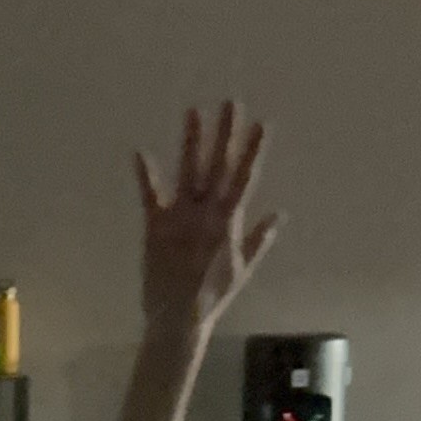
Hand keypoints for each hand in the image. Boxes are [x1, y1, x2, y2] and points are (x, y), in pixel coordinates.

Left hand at [134, 104, 280, 337]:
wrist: (180, 318)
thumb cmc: (214, 296)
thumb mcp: (244, 268)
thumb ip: (260, 238)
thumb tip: (280, 214)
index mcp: (229, 221)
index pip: (245, 177)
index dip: (252, 149)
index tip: (261, 123)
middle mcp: (207, 214)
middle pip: (219, 166)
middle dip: (225, 133)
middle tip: (231, 102)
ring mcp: (181, 218)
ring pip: (188, 172)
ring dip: (192, 141)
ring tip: (194, 111)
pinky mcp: (155, 227)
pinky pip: (150, 196)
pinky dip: (145, 175)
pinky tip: (139, 151)